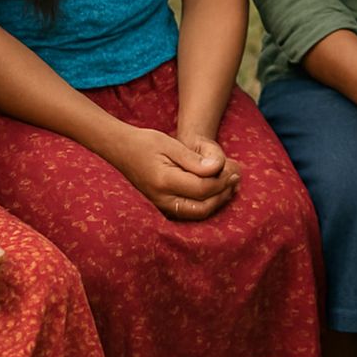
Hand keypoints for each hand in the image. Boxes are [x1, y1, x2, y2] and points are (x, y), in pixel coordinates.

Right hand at [109, 125, 240, 220]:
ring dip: (216, 202)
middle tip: (235, 179)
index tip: (233, 170)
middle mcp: (161, 198)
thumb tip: (216, 169)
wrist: (121, 149)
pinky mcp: (162, 207)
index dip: (221, 181)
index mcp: (164, 181)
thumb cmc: (146, 142)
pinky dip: (205, 204)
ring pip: (196, 214)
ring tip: (230, 186)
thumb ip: (193, 160)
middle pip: (202, 207)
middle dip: (222, 194)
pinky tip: (215, 192)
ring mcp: (160, 205)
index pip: (202, 188)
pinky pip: (188, 212)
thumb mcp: (171, 144)